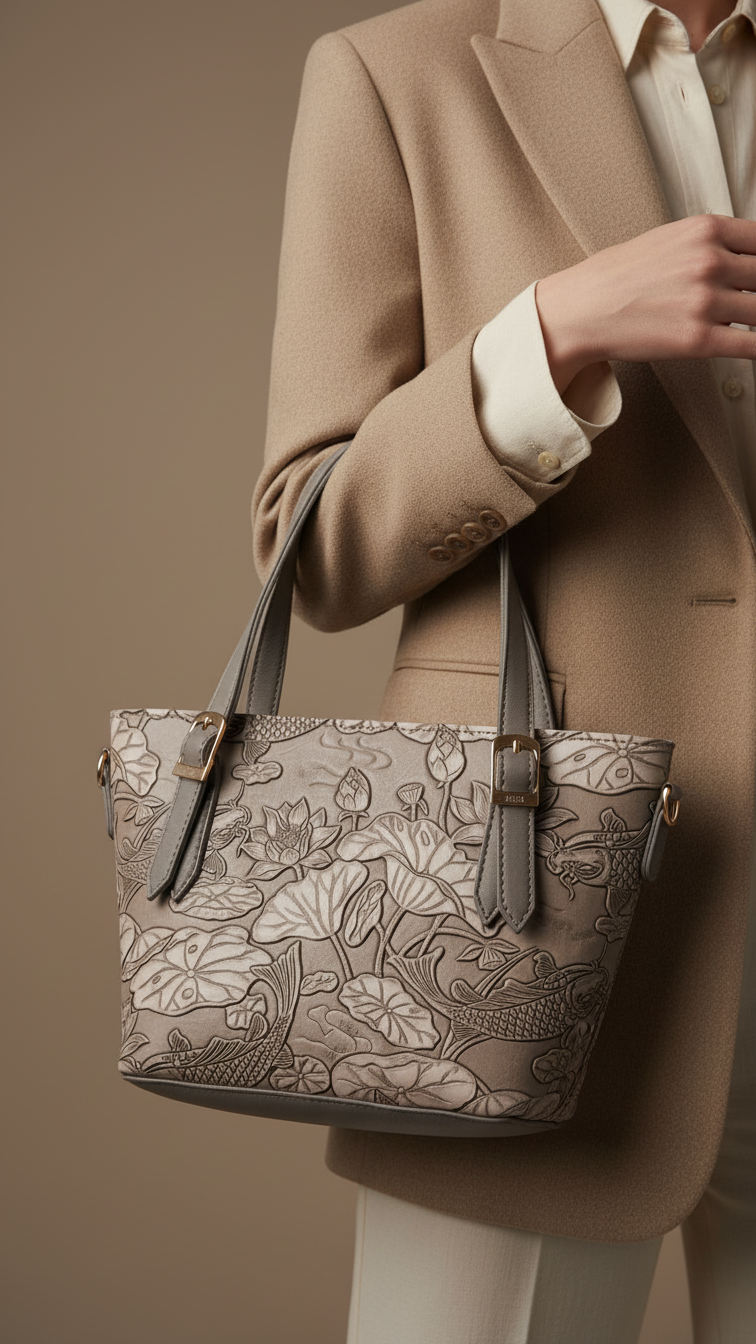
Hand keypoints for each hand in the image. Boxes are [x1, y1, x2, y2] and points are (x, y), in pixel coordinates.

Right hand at [534, 214, 755, 393]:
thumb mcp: (670, 238)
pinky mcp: (699, 339)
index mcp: (706, 230)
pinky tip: (753, 347)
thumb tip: (746, 261)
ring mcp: (706, 301)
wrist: (582, 310)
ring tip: (744, 323)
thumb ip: (712, 244)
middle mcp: (710, 261)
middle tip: (749, 302)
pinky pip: (753, 345)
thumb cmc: (618, 277)